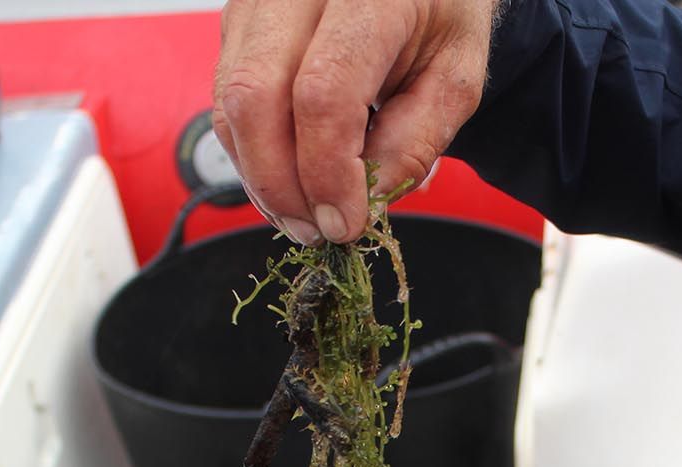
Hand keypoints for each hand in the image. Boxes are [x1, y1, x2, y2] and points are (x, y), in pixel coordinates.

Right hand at [213, 0, 501, 243]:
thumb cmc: (438, 15)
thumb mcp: (455, 78)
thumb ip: (415, 139)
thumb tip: (360, 201)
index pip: (322, 93)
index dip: (326, 173)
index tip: (346, 223)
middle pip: (255, 97)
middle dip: (280, 183)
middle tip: (314, 231)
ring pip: (230, 102)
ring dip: (261, 174)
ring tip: (302, 213)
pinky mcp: (237, 17)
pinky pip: (226, 97)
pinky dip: (252, 151)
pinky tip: (287, 178)